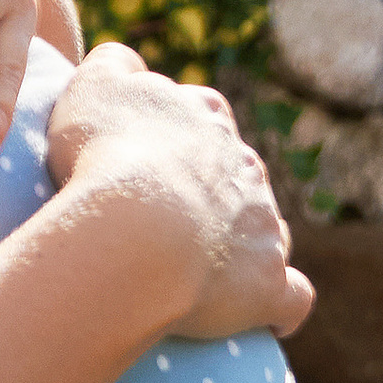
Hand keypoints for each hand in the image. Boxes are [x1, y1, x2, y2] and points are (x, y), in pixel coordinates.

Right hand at [47, 43, 313, 342]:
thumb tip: (127, 64)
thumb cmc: (105, 155)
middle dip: (209, 190)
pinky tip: (269, 318)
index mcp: (205, 115)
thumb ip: (113, 65)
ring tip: (197, 271)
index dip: (170, 137)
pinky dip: (282, 306)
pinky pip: (291, 297)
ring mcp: (263, 223)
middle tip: (158, 219)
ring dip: (240, 243)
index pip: (199, 114)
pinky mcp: (268, 281)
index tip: (139, 161)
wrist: (137, 227)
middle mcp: (245, 163)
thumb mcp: (92, 87)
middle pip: (234, 171)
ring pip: (262, 228)